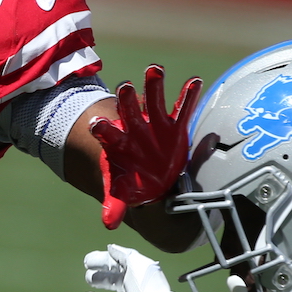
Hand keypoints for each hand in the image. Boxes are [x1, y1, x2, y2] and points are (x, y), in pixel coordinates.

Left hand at [89, 66, 201, 229]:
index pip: (107, 135)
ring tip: (155, 68)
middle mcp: (135, 130)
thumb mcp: (122, 194)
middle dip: (127, 100)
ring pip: (153, 101)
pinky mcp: (174, 125)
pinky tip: (195, 80)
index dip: (103, 129)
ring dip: (154, 85)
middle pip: (129, 112)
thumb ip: (115, 205)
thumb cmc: (132, 183)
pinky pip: (182, 108)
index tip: (96, 123)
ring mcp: (154, 125)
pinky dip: (188, 95)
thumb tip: (108, 223)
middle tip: (124, 85)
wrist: (149, 177)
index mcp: (118, 145)